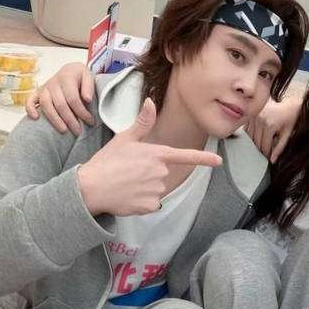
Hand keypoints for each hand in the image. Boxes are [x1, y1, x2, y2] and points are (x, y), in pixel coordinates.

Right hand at [26, 63, 94, 134]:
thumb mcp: (88, 75)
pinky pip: (29, 100)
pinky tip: (36, 118)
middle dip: (70, 120)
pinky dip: (30, 108)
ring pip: (46, 104)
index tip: (90, 122)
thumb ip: (89, 86)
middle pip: (60, 104)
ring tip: (63, 130)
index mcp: (67, 77)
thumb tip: (87, 99)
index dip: (82, 112)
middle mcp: (54, 83)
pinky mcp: (38, 92)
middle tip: (78, 131)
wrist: (70, 70)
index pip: (73, 99)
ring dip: (54, 119)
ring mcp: (44, 88)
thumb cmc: (80, 76)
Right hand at [77, 98, 221, 216]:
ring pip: (157, 189)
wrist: (90, 188)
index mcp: (156, 154)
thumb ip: (142, 123)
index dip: (204, 159)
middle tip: (128, 171)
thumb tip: (151, 102)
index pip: (185, 156)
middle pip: (163, 173)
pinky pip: (151, 203)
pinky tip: (127, 196)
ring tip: (125, 183)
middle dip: (150, 173)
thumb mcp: (124, 139)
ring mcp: (156, 190)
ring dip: (145, 188)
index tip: (218, 161)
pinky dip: (141, 202)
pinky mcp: (150, 206)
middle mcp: (160, 172)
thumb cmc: (106, 161)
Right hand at [244, 95, 301, 162]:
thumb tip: (272, 160)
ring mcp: (254, 115)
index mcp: (270, 125)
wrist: (289, 104)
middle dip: (260, 149)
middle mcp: (260, 119)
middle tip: (265, 152)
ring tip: (262, 143)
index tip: (268, 158)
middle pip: (256, 142)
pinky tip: (257, 135)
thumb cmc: (290, 119)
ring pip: (250, 137)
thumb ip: (280, 148)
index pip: (264, 146)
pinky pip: (246, 129)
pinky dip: (250, 135)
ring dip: (255, 142)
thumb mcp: (288, 134)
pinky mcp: (251, 114)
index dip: (266, 154)